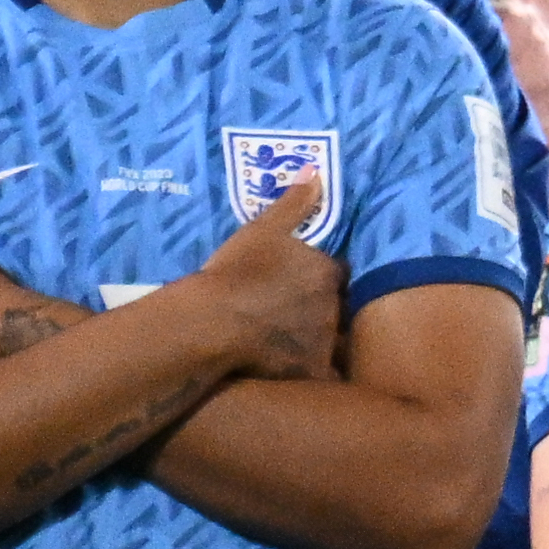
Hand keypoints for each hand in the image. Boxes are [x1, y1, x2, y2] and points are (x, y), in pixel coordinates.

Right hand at [177, 180, 347, 386]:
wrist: (212, 322)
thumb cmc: (234, 271)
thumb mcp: (262, 229)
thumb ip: (294, 204)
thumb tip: (317, 172)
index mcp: (326, 271)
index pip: (337, 273)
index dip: (320, 278)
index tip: (298, 282)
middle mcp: (334, 305)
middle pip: (335, 307)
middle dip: (319, 309)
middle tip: (286, 313)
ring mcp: (325, 340)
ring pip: (329, 340)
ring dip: (315, 339)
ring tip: (285, 343)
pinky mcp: (313, 371)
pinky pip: (325, 376)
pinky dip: (315, 374)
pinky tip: (297, 374)